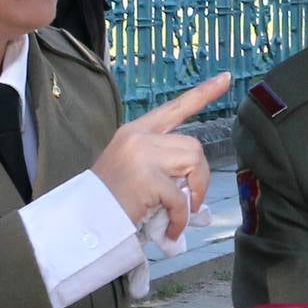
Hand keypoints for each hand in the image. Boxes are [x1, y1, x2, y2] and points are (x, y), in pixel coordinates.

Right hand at [93, 72, 229, 238]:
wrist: (82, 219)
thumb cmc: (109, 199)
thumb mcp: (134, 170)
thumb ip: (162, 164)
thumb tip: (194, 185)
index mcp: (136, 131)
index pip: (175, 107)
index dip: (203, 93)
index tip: (225, 78)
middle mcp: (138, 136)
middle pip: (193, 145)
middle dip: (200, 175)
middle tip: (190, 200)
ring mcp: (141, 155)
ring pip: (193, 162)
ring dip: (195, 191)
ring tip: (180, 212)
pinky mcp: (146, 179)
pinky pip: (180, 198)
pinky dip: (181, 218)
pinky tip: (171, 230)